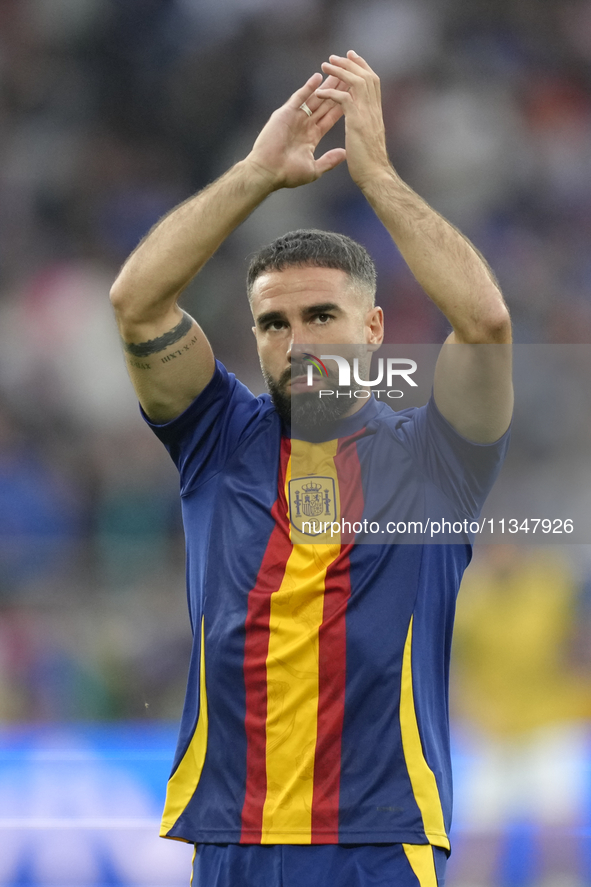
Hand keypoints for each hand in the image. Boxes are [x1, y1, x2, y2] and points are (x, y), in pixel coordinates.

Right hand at [245, 73, 346, 189]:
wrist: (268, 172)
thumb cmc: (288, 174)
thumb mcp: (313, 170)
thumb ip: (329, 160)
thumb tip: (345, 153)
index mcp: (312, 137)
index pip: (330, 117)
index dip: (342, 106)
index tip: (354, 97)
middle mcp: (304, 124)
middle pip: (325, 104)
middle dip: (337, 92)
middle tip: (350, 78)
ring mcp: (295, 118)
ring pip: (315, 98)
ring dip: (326, 86)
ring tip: (338, 73)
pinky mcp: (285, 113)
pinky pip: (299, 97)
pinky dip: (308, 87)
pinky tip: (318, 77)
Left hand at [316, 51, 390, 189]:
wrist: (375, 176)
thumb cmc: (371, 166)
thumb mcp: (368, 143)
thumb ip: (364, 132)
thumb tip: (362, 131)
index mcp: (375, 114)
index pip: (372, 83)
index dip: (363, 69)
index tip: (353, 58)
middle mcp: (373, 110)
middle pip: (365, 76)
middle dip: (351, 63)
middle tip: (338, 55)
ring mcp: (366, 114)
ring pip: (356, 82)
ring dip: (340, 71)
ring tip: (326, 65)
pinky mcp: (357, 122)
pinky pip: (343, 99)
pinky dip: (330, 93)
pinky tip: (319, 92)